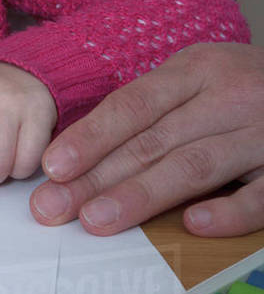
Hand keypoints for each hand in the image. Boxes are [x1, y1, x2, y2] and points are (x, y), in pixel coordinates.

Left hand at [30, 43, 263, 236]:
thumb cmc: (242, 86)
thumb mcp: (199, 76)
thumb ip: (154, 106)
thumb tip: (81, 150)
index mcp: (196, 70)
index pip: (133, 105)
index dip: (91, 136)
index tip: (51, 167)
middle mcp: (228, 96)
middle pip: (153, 140)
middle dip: (96, 176)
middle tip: (52, 207)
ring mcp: (262, 132)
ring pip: (195, 165)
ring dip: (141, 195)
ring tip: (96, 220)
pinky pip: (260, 194)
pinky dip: (229, 210)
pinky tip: (193, 224)